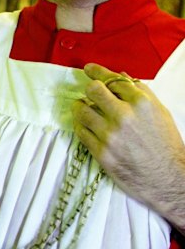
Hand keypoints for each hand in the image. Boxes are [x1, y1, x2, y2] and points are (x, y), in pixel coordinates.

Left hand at [72, 63, 184, 229]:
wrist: (168, 178)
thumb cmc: (166, 145)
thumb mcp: (160, 112)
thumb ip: (141, 92)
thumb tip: (121, 77)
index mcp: (141, 103)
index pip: (112, 80)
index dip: (98, 72)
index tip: (89, 69)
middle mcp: (124, 116)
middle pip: (93, 90)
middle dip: (90, 89)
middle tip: (89, 93)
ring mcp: (110, 135)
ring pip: (82, 111)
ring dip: (80, 107)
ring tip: (84, 108)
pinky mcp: (101, 153)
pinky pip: (81, 132)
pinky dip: (81, 125)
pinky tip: (86, 125)